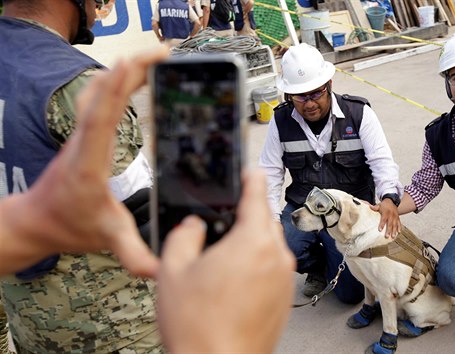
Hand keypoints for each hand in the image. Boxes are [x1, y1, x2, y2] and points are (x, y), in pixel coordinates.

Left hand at [1, 47, 168, 277]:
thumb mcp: (105, 240)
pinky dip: (119, 80)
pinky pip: (101, 97)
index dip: (119, 88)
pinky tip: (135, 77)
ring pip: (99, 89)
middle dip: (132, 66)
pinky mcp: (86, 134)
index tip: (136, 63)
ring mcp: (82, 134)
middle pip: (103, 92)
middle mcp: (84, 141)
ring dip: (126, 69)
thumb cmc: (68, 225)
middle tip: (164, 52)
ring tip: (156, 57)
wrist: (36, 221)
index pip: (103, 117)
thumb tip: (161, 269)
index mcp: (90, 162)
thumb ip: (133, 253)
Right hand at [157, 169, 295, 352]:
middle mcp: (276, 258)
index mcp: (253, 242)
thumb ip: (184, 235)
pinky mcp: (284, 300)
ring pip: (270, 246)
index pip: (258, 195)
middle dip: (247, 216)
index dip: (250, 178)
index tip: (249, 171)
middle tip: (222, 224)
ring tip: (221, 261)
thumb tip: (193, 226)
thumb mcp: (173, 270)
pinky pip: (273, 269)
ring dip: (251, 243)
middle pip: (265, 221)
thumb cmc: (199, 327)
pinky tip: (232, 284)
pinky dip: (257, 266)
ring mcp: (283, 280)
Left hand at [371, 199, 401, 237]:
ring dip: (394, 231)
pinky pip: (399, 223)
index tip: (380, 230)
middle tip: (387, 236)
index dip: (382, 224)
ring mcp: (395, 217)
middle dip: (389, 230)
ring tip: (393, 236)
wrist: (392, 201)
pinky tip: (398, 232)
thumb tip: (369, 206)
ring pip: (395, 225)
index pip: (384, 219)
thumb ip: (375, 207)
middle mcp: (391, 215)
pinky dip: (399, 228)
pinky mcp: (398, 218)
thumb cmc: (384, 205)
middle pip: (390, 224)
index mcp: (386, 212)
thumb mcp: (379, 205)